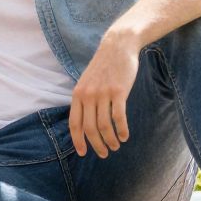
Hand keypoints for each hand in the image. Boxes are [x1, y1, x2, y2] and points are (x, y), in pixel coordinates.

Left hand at [69, 30, 140, 158]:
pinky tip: (125, 136)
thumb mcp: (87, 82)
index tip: (83, 153)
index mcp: (78, 94)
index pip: (74, 123)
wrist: (117, 47)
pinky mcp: (118, 91)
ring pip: (104, 126)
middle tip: (104, 153)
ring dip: (110, 140)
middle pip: (90, 128)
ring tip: (116, 146)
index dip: (78, 141)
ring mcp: (103, 93)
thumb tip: (84, 123)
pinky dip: (122, 130)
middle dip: (97, 145)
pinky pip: (119, 117)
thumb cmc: (103, 67)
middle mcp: (88, 95)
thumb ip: (84, 100)